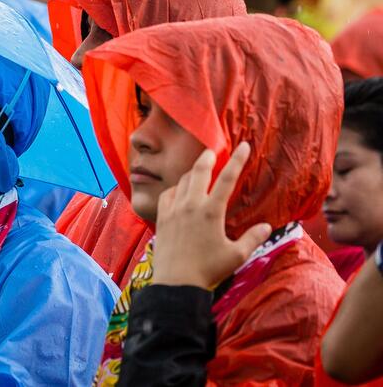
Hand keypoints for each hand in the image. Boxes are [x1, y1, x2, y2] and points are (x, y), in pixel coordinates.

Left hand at [152, 143, 271, 288]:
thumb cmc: (208, 270)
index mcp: (211, 211)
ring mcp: (173, 210)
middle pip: (199, 171)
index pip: (227, 178)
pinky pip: (167, 195)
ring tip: (198, 170)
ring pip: (181, 181)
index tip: (244, 146)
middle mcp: (191, 205)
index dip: (237, 160)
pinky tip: (178, 190)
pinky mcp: (161, 218)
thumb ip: (253, 238)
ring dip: (191, 172)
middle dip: (207, 157)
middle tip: (213, 150)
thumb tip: (267, 226)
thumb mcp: (236, 256)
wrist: (176, 282)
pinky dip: (175, 188)